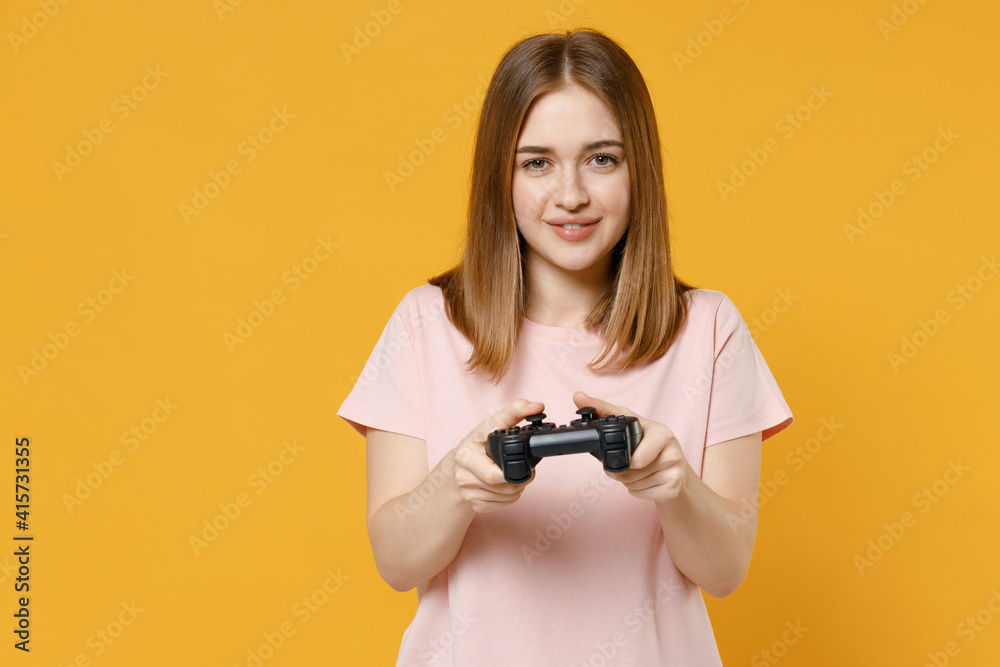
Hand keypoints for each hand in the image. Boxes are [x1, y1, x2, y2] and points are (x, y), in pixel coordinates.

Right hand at [452, 399, 542, 512]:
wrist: (457, 465)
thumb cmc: (477, 443)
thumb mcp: (491, 424)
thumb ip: (514, 412)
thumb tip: (537, 406)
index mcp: (465, 456)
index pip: (494, 475)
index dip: (515, 472)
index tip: (525, 467)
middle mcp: (463, 477)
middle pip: (505, 487)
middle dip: (521, 480)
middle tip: (525, 470)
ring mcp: (468, 493)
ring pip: (506, 497)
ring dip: (517, 488)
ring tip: (513, 475)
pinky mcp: (475, 505)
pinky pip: (502, 505)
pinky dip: (510, 497)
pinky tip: (506, 485)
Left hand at [573, 391, 691, 502]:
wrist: (675, 463)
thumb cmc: (647, 439)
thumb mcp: (629, 421)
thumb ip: (602, 408)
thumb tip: (578, 396)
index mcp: (661, 433)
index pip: (636, 459)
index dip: (624, 460)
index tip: (625, 454)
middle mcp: (672, 453)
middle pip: (629, 474)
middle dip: (621, 471)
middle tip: (627, 461)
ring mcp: (674, 473)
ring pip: (633, 485)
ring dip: (628, 481)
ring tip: (638, 469)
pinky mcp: (673, 490)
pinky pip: (641, 495)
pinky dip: (636, 491)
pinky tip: (645, 480)